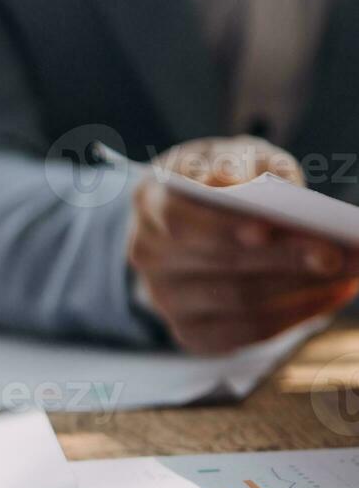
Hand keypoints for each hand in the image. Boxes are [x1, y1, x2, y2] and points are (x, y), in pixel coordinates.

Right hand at [128, 135, 358, 353]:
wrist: (188, 221)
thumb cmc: (220, 179)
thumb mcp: (232, 156)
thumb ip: (248, 163)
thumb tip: (267, 185)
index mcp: (150, 200)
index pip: (178, 219)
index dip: (222, 226)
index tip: (269, 227)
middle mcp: (148, 253)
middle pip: (218, 261)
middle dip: (284, 257)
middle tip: (339, 253)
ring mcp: (164, 297)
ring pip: (238, 299)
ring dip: (301, 286)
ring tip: (351, 271)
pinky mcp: (190, 331)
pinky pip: (245, 331)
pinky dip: (296, 314)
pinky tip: (333, 294)